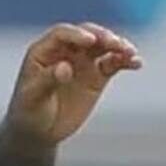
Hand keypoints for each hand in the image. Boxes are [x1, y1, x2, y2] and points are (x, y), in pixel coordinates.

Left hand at [5, 23, 140, 148]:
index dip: (77, 35)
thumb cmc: (29, 112)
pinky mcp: (97, 75)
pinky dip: (125, 61)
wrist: (39, 131)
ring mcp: (82, 62)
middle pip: (87, 34)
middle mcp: (65, 51)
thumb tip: (66, 67)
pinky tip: (136, 63)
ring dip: (118, 46)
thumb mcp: (33, 98)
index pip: (62, 34)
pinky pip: (113, 63)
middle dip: (102, 37)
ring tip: (130, 52)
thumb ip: (49, 81)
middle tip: (116, 44)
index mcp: (44, 51)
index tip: (91, 41)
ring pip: (103, 46)